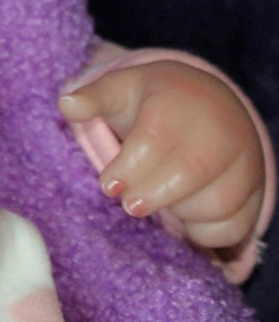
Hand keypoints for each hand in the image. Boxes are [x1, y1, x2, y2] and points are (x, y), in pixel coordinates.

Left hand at [58, 60, 263, 249]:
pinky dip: (207, 232)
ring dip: (179, 212)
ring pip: (215, 203)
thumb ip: (93, 97)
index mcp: (178, 102)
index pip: (155, 140)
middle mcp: (219, 129)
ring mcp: (244, 160)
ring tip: (157, 199)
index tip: (108, 186)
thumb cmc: (154, 102)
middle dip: (152, 195)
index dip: (129, 169)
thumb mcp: (121, 89)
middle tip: (129, 204)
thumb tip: (66, 104)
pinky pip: (236, 224)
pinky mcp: (255, 188)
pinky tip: (184, 218)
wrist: (207, 103)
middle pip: (188, 173)